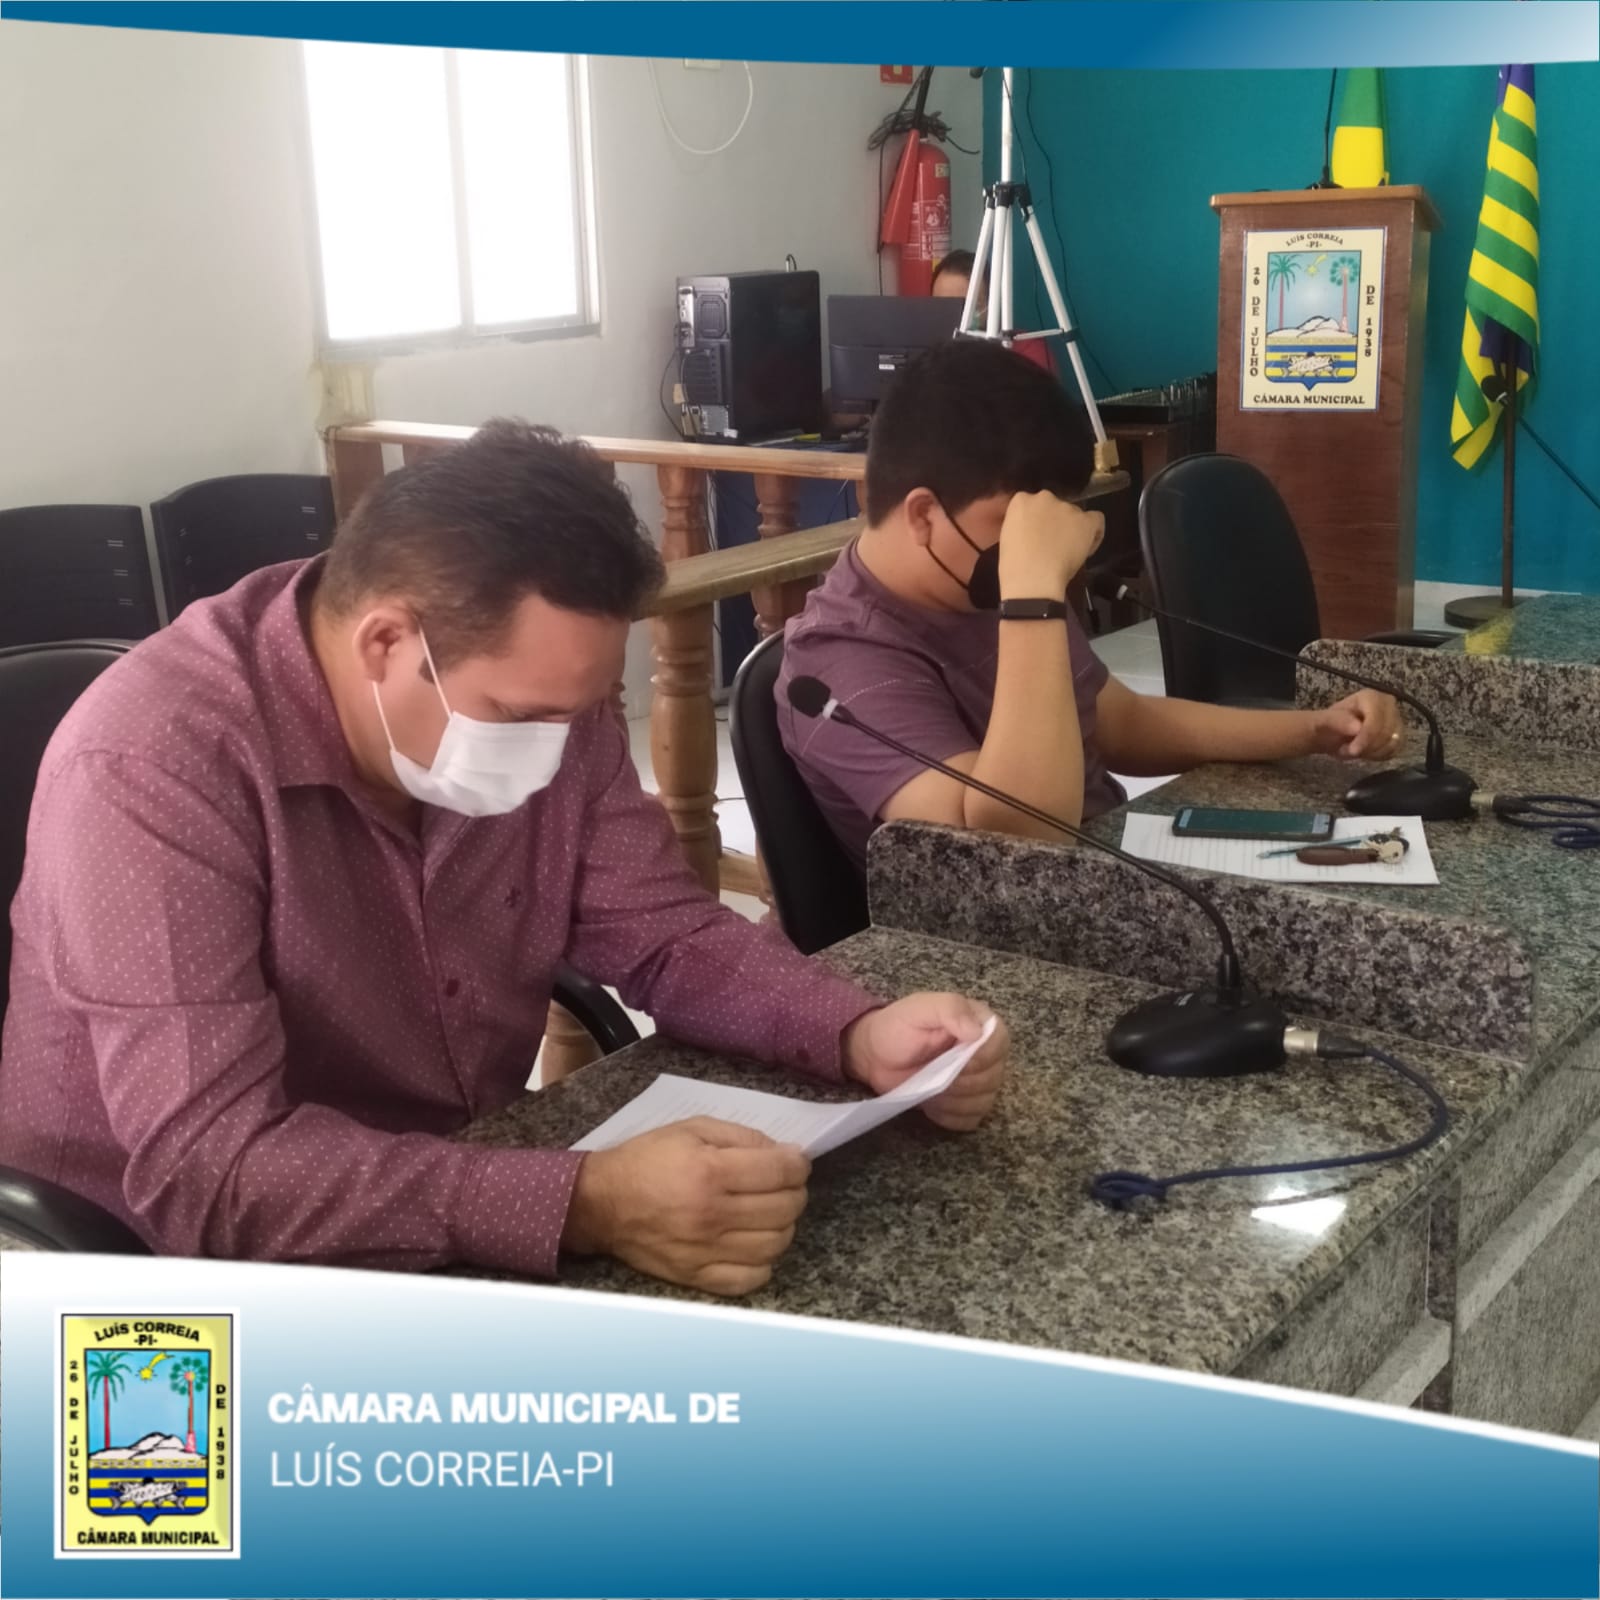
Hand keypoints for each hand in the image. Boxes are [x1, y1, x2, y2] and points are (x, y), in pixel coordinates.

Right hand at [563, 1119, 809, 1295]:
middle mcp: (712, 1215)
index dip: (798, 1163)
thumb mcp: (692, 1129)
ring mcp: (706, 1251)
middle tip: (783, 1183)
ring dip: (783, 1225)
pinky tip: (753, 1243)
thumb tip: (783, 1153)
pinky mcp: (697, 1277)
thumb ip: (741, 1137)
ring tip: (769, 1212)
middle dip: (795, 1191)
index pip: (781, 1172)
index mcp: (710, 1171)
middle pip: (785, 1209)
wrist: (601, 1203)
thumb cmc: (647, 1159)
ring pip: (775, 1245)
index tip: (795, 1160)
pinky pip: (751, 1279)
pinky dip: (763, 1262)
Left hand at [842, 993, 1008, 1132]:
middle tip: (933, 1073)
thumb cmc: (897, 1028)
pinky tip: (932, 1104)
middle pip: (993, 1076)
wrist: (876, 1055)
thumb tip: (977, 1031)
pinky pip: (972, 1118)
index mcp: (979, 1022)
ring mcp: (978, 1080)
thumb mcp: (919, 1009)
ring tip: (929, 1087)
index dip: (981, 1055)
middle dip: (961, 1081)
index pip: (999, 1042)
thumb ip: (950, 1009)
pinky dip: (950, 1116)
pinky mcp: (966, 1103)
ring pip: (985, 1101)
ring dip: (954, 1100)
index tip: (953, 1059)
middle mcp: (986, 1052)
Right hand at [998, 491, 1103, 599]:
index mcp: (1021, 501)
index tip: (1036, 536)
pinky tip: (1086, 546)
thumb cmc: (1014, 565)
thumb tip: (1033, 529)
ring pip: (1075, 514)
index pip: (1032, 503)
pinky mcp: (1085, 520)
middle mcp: (1044, 497)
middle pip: (1054, 506)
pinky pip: (1096, 519)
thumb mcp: (1008, 537)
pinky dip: (1094, 532)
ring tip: (1068, 552)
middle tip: (1050, 544)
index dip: (1036, 520)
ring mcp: (1067, 508)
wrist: (1033, 578)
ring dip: (1072, 528)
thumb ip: (1022, 525)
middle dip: (1054, 522)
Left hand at [1308, 690, 1403, 759]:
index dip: (1367, 736)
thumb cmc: (1327, 725)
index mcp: (1370, 697)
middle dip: (1368, 746)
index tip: (1353, 750)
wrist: (1331, 736)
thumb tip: (1357, 727)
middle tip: (1349, 750)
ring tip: (1354, 749)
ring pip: (1393, 743)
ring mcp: (1395, 720)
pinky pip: (1395, 751)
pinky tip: (1365, 752)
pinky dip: (1378, 756)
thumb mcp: (1322, 721)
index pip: (1377, 719)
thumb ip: (1337, 720)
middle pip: (1388, 732)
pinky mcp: (1398, 735)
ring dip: (1371, 752)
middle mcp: (1387, 705)